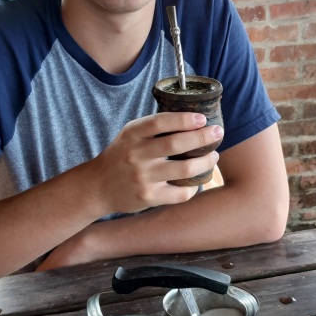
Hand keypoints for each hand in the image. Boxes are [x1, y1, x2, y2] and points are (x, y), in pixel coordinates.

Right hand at [83, 112, 222, 216]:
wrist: (97, 188)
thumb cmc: (121, 156)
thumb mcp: (130, 136)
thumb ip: (153, 127)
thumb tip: (191, 117)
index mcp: (132, 135)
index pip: (160, 122)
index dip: (183, 119)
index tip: (202, 118)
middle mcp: (136, 155)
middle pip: (176, 144)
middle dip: (203, 137)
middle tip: (218, 132)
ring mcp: (142, 177)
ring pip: (184, 169)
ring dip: (205, 162)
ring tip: (214, 156)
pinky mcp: (148, 197)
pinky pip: (180, 193)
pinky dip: (193, 187)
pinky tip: (197, 181)